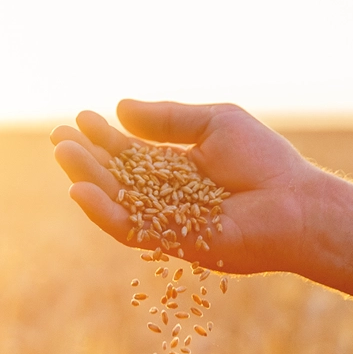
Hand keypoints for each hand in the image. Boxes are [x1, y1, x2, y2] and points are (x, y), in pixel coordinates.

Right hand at [51, 100, 322, 274]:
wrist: (294, 204)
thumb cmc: (264, 162)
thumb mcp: (215, 124)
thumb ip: (169, 119)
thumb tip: (120, 109)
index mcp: (180, 169)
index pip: (133, 153)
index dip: (105, 137)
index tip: (80, 118)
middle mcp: (171, 197)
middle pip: (119, 178)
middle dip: (87, 158)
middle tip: (58, 138)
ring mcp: (170, 222)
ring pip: (118, 202)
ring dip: (88, 180)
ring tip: (64, 156)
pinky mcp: (173, 245)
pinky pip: (130, 230)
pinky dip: (104, 213)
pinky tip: (80, 191)